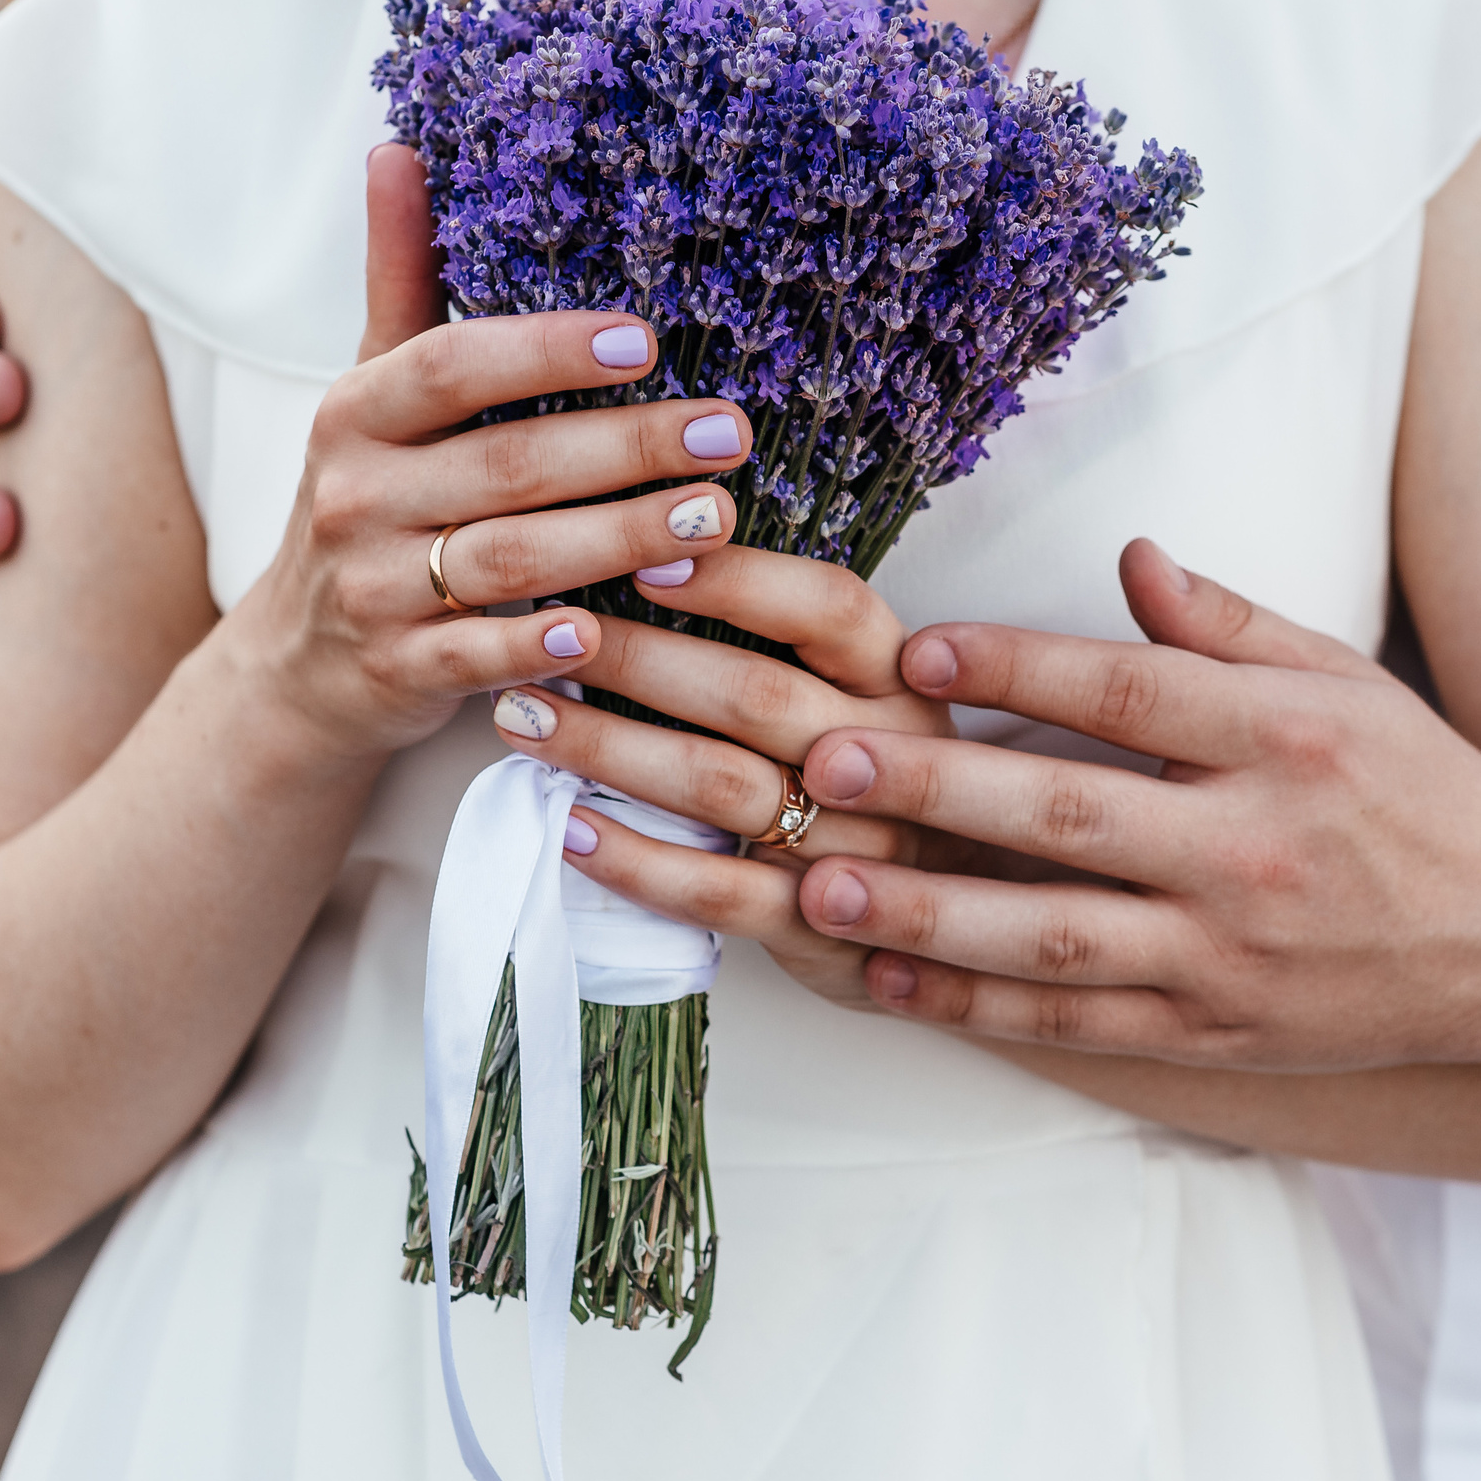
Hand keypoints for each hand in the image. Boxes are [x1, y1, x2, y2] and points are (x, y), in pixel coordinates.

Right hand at [224, 147, 771, 766]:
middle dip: (625, 448)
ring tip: (711, 520)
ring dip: (614, 540)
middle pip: (506, 463)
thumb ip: (401, 281)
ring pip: (507, 559)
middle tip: (726, 433)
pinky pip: (477, 655)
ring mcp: (374, 587)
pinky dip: (540, 644)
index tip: (644, 339)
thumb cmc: (370, 507)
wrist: (297, 665)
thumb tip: (401, 149)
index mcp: (356, 412)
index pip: (452, 366)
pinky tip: (609, 633)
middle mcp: (356, 494)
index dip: (545, 350)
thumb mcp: (373, 394)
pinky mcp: (397, 670)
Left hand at [485, 547, 953, 1006]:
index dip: (737, 579)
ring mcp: (858, 846)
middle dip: (638, 661)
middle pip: (755, 694)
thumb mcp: (864, 696)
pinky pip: (715, 892)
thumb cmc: (878, 776)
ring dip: (610, 750)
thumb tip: (657, 553)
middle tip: (547, 635)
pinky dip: (636, 860)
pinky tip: (571, 828)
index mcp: (902, 678)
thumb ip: (791, 641)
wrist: (954, 913)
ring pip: (721, 787)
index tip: (643, 558)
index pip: (828, 607)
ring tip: (526, 717)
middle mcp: (889, 755)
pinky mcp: (819, 927)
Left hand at [786, 538, 1480, 1068]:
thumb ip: (1227, 623)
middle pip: (1074, 817)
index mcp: (1286, 740)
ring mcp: (1232, 954)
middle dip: (942, 790)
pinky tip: (888, 977)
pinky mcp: (1217, 1032)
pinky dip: (978, 1004)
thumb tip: (1128, 553)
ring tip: (821, 884)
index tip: (917, 650)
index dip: (1018, 669)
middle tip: (828, 759)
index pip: (1131, 694)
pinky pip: (1078, 1020)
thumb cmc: (1417, 790)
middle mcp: (1255, 849)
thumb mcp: (1342, 682)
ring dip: (932, 913)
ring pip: (1059, 936)